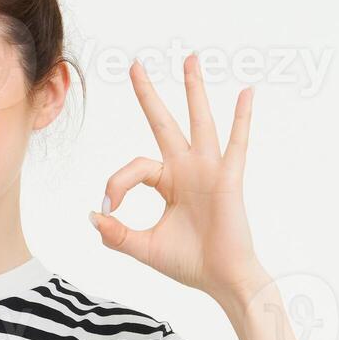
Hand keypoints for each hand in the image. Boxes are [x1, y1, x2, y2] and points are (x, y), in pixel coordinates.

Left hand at [90, 53, 266, 300]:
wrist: (222, 281)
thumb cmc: (190, 263)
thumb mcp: (144, 247)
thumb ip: (117, 234)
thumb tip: (93, 216)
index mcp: (169, 182)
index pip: (135, 167)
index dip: (115, 184)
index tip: (108, 208)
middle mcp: (188, 170)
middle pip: (164, 123)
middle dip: (149, 95)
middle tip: (134, 64)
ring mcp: (209, 171)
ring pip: (199, 122)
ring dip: (194, 90)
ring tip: (190, 58)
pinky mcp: (228, 180)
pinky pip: (237, 144)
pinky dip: (242, 118)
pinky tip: (246, 92)